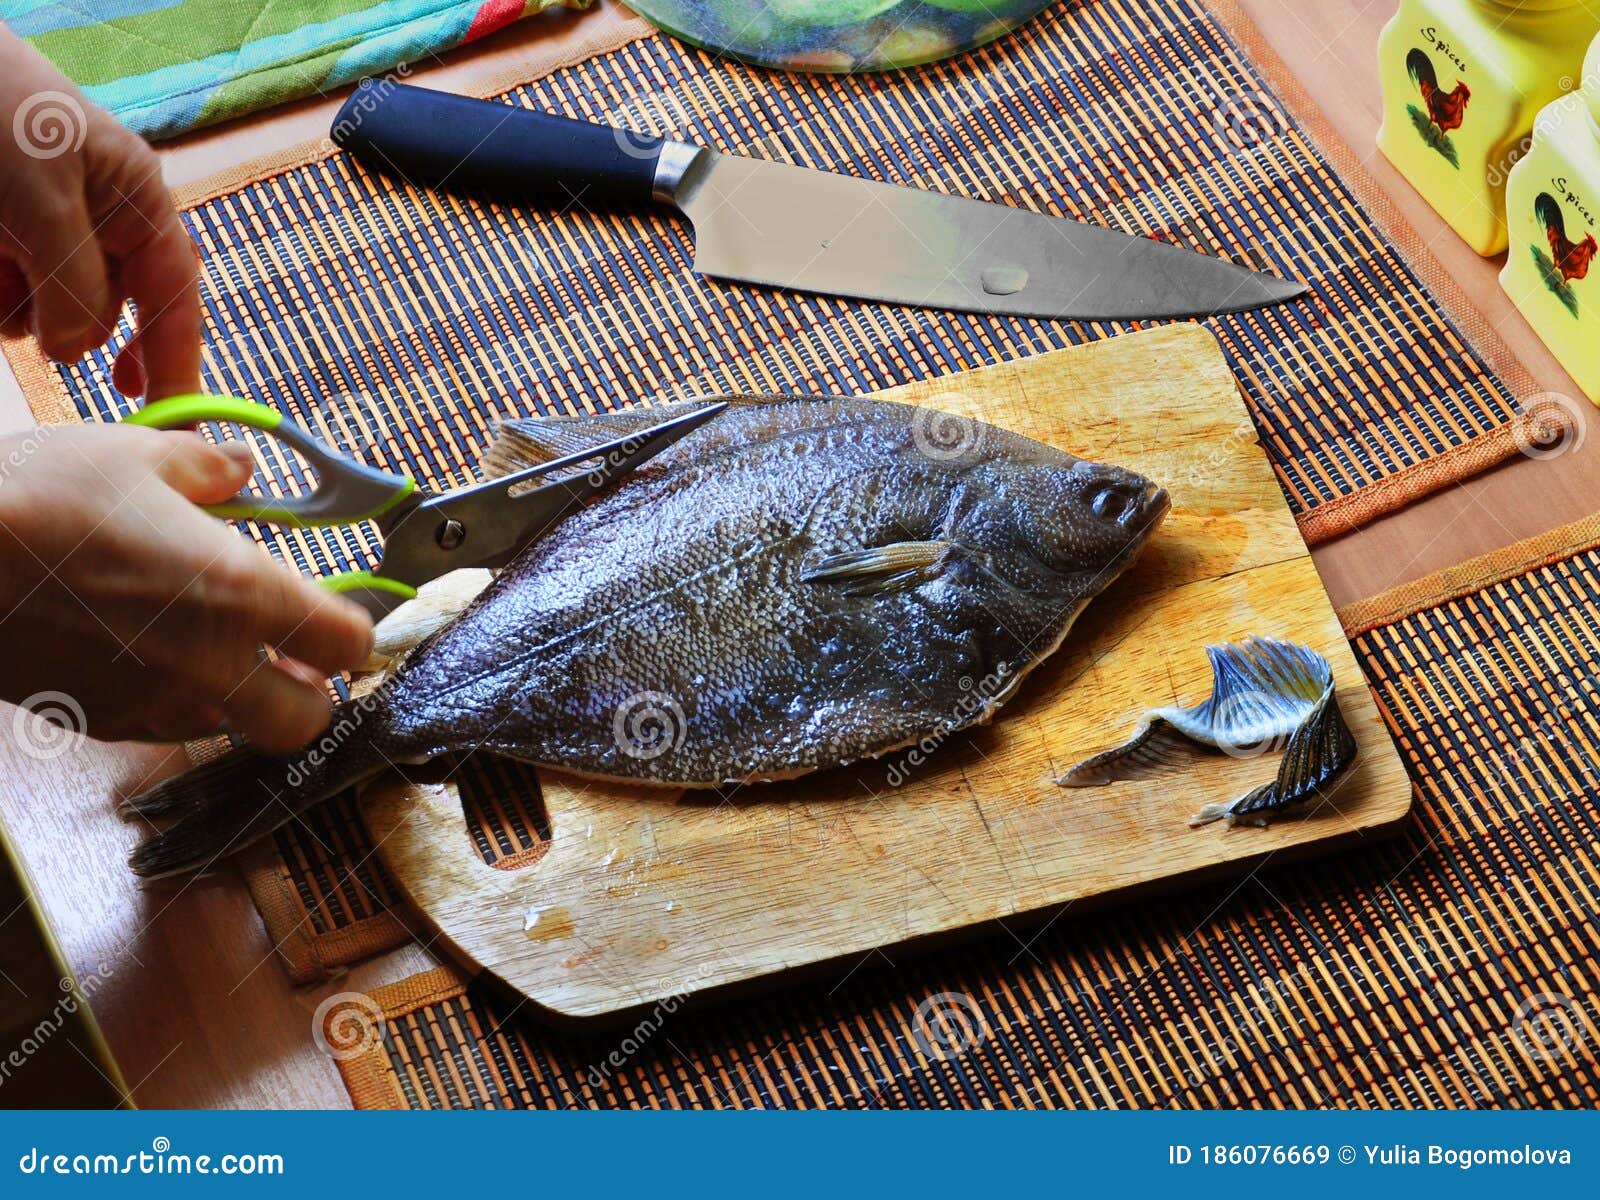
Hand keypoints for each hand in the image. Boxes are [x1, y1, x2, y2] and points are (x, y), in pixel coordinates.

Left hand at [0, 25, 198, 397]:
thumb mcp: (44, 201)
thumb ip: (72, 283)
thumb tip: (75, 354)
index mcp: (139, 204)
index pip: (175, 300)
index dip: (178, 362)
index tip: (173, 421)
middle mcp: (102, 224)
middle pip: (108, 313)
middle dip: (73, 327)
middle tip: (49, 331)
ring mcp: (50, 233)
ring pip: (50, 313)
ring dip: (18, 309)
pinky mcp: (6, 241)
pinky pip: (9, 300)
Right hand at [0, 424, 374, 748]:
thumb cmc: (37, 500)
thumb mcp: (137, 456)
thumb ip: (208, 469)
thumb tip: (239, 469)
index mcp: (241, 594)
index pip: (349, 642)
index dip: (355, 627)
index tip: (342, 608)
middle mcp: (210, 664)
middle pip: (308, 719)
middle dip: (314, 690)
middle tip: (295, 651)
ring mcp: (155, 702)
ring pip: (235, 728)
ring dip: (244, 697)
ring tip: (213, 644)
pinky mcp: (101, 721)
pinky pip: (167, 725)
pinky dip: (178, 699)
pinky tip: (149, 653)